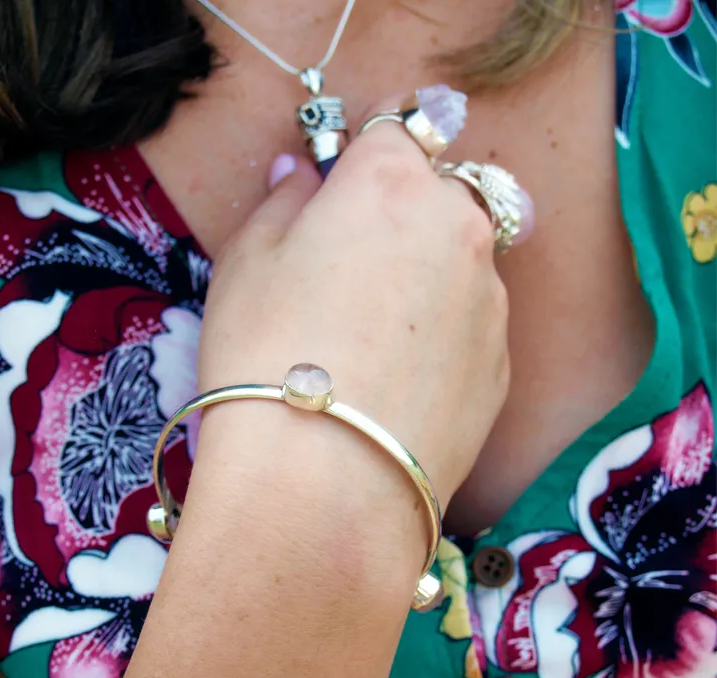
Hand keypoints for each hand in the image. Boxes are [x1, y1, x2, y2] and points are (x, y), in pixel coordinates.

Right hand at [198, 97, 513, 506]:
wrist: (326, 480)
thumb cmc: (268, 355)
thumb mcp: (245, 263)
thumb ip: (282, 203)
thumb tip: (303, 176)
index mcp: (392, 186)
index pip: (397, 127)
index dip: (367, 151)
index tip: (342, 186)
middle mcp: (458, 229)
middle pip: (440, 193)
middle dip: (403, 213)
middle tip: (350, 269)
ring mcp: (490, 300)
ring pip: (460, 262)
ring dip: (426, 277)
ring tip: (372, 341)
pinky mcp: (501, 364)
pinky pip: (472, 325)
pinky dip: (443, 335)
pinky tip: (398, 381)